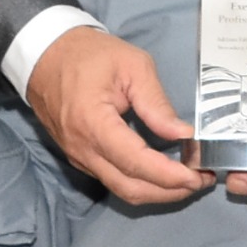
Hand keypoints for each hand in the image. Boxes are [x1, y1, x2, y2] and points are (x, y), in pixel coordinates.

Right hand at [25, 26, 210, 206]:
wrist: (46, 54)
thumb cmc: (88, 54)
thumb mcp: (132, 66)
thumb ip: (157, 103)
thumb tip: (183, 134)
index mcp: (93, 123)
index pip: (136, 162)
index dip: (169, 175)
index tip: (197, 175)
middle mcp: (82, 148)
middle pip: (130, 188)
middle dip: (169, 192)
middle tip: (200, 181)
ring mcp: (78, 157)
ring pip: (121, 189)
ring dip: (157, 191)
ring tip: (187, 180)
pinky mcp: (79, 157)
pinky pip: (112, 180)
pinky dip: (141, 182)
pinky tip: (162, 172)